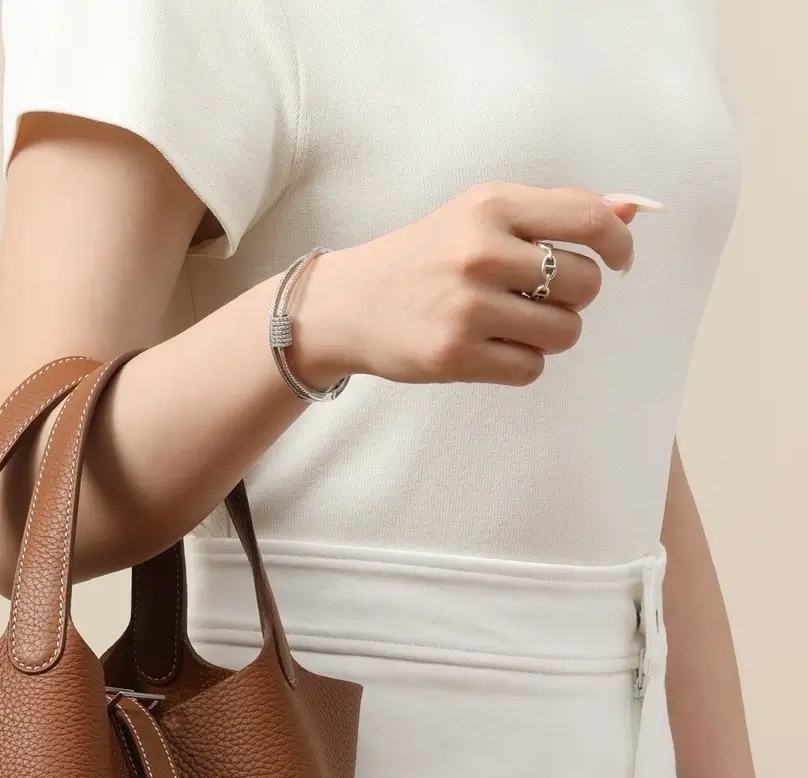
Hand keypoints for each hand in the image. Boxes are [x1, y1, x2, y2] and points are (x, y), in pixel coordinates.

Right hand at [295, 182, 637, 389]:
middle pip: (584, 285)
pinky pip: (531, 368)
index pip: (590, 219)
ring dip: (552, 334)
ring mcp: (466, 307)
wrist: (349, 304)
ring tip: (517, 325)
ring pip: (564, 332)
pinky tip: (494, 348)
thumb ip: (554, 211)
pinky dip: (523, 362)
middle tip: (542, 298)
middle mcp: (480, 252)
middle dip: (575, 298)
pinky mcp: (455, 355)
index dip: (618, 245)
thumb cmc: (425, 257)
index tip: (618, 262)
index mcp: (491, 206)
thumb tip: (632, 210)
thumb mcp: (480, 216)